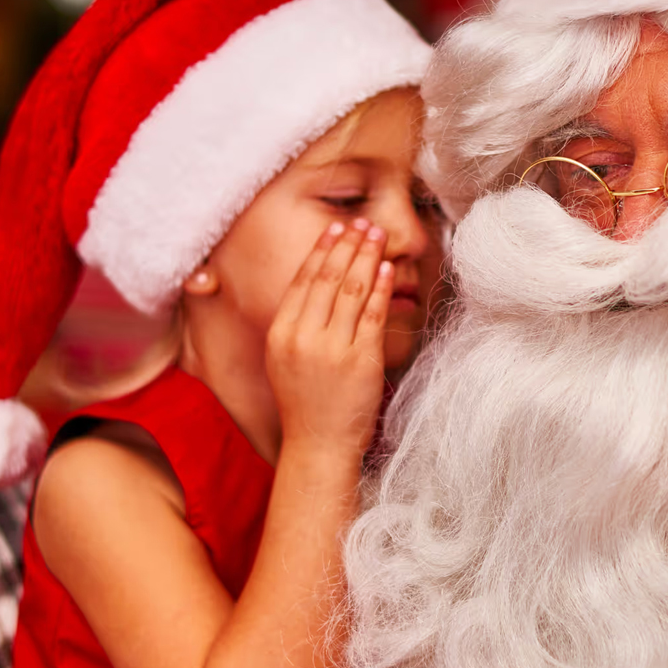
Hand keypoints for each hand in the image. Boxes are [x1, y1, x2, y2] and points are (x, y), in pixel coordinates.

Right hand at [266, 218, 393, 455]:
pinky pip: (371, 315)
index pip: (303, 281)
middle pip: (327, 279)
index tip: (335, 229)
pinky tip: (385, 269)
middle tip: (361, 223)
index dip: (320, 251)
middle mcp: (303, 337)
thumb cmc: (306, 403)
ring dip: (365, 258)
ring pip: (350, 291)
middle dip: (346, 246)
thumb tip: (317, 285)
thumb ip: (297, 324)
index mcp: (281, 334)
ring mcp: (331, 349)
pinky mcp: (359, 361)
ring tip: (376, 236)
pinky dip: (379, 288)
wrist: (318, 445)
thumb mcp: (285, 359)